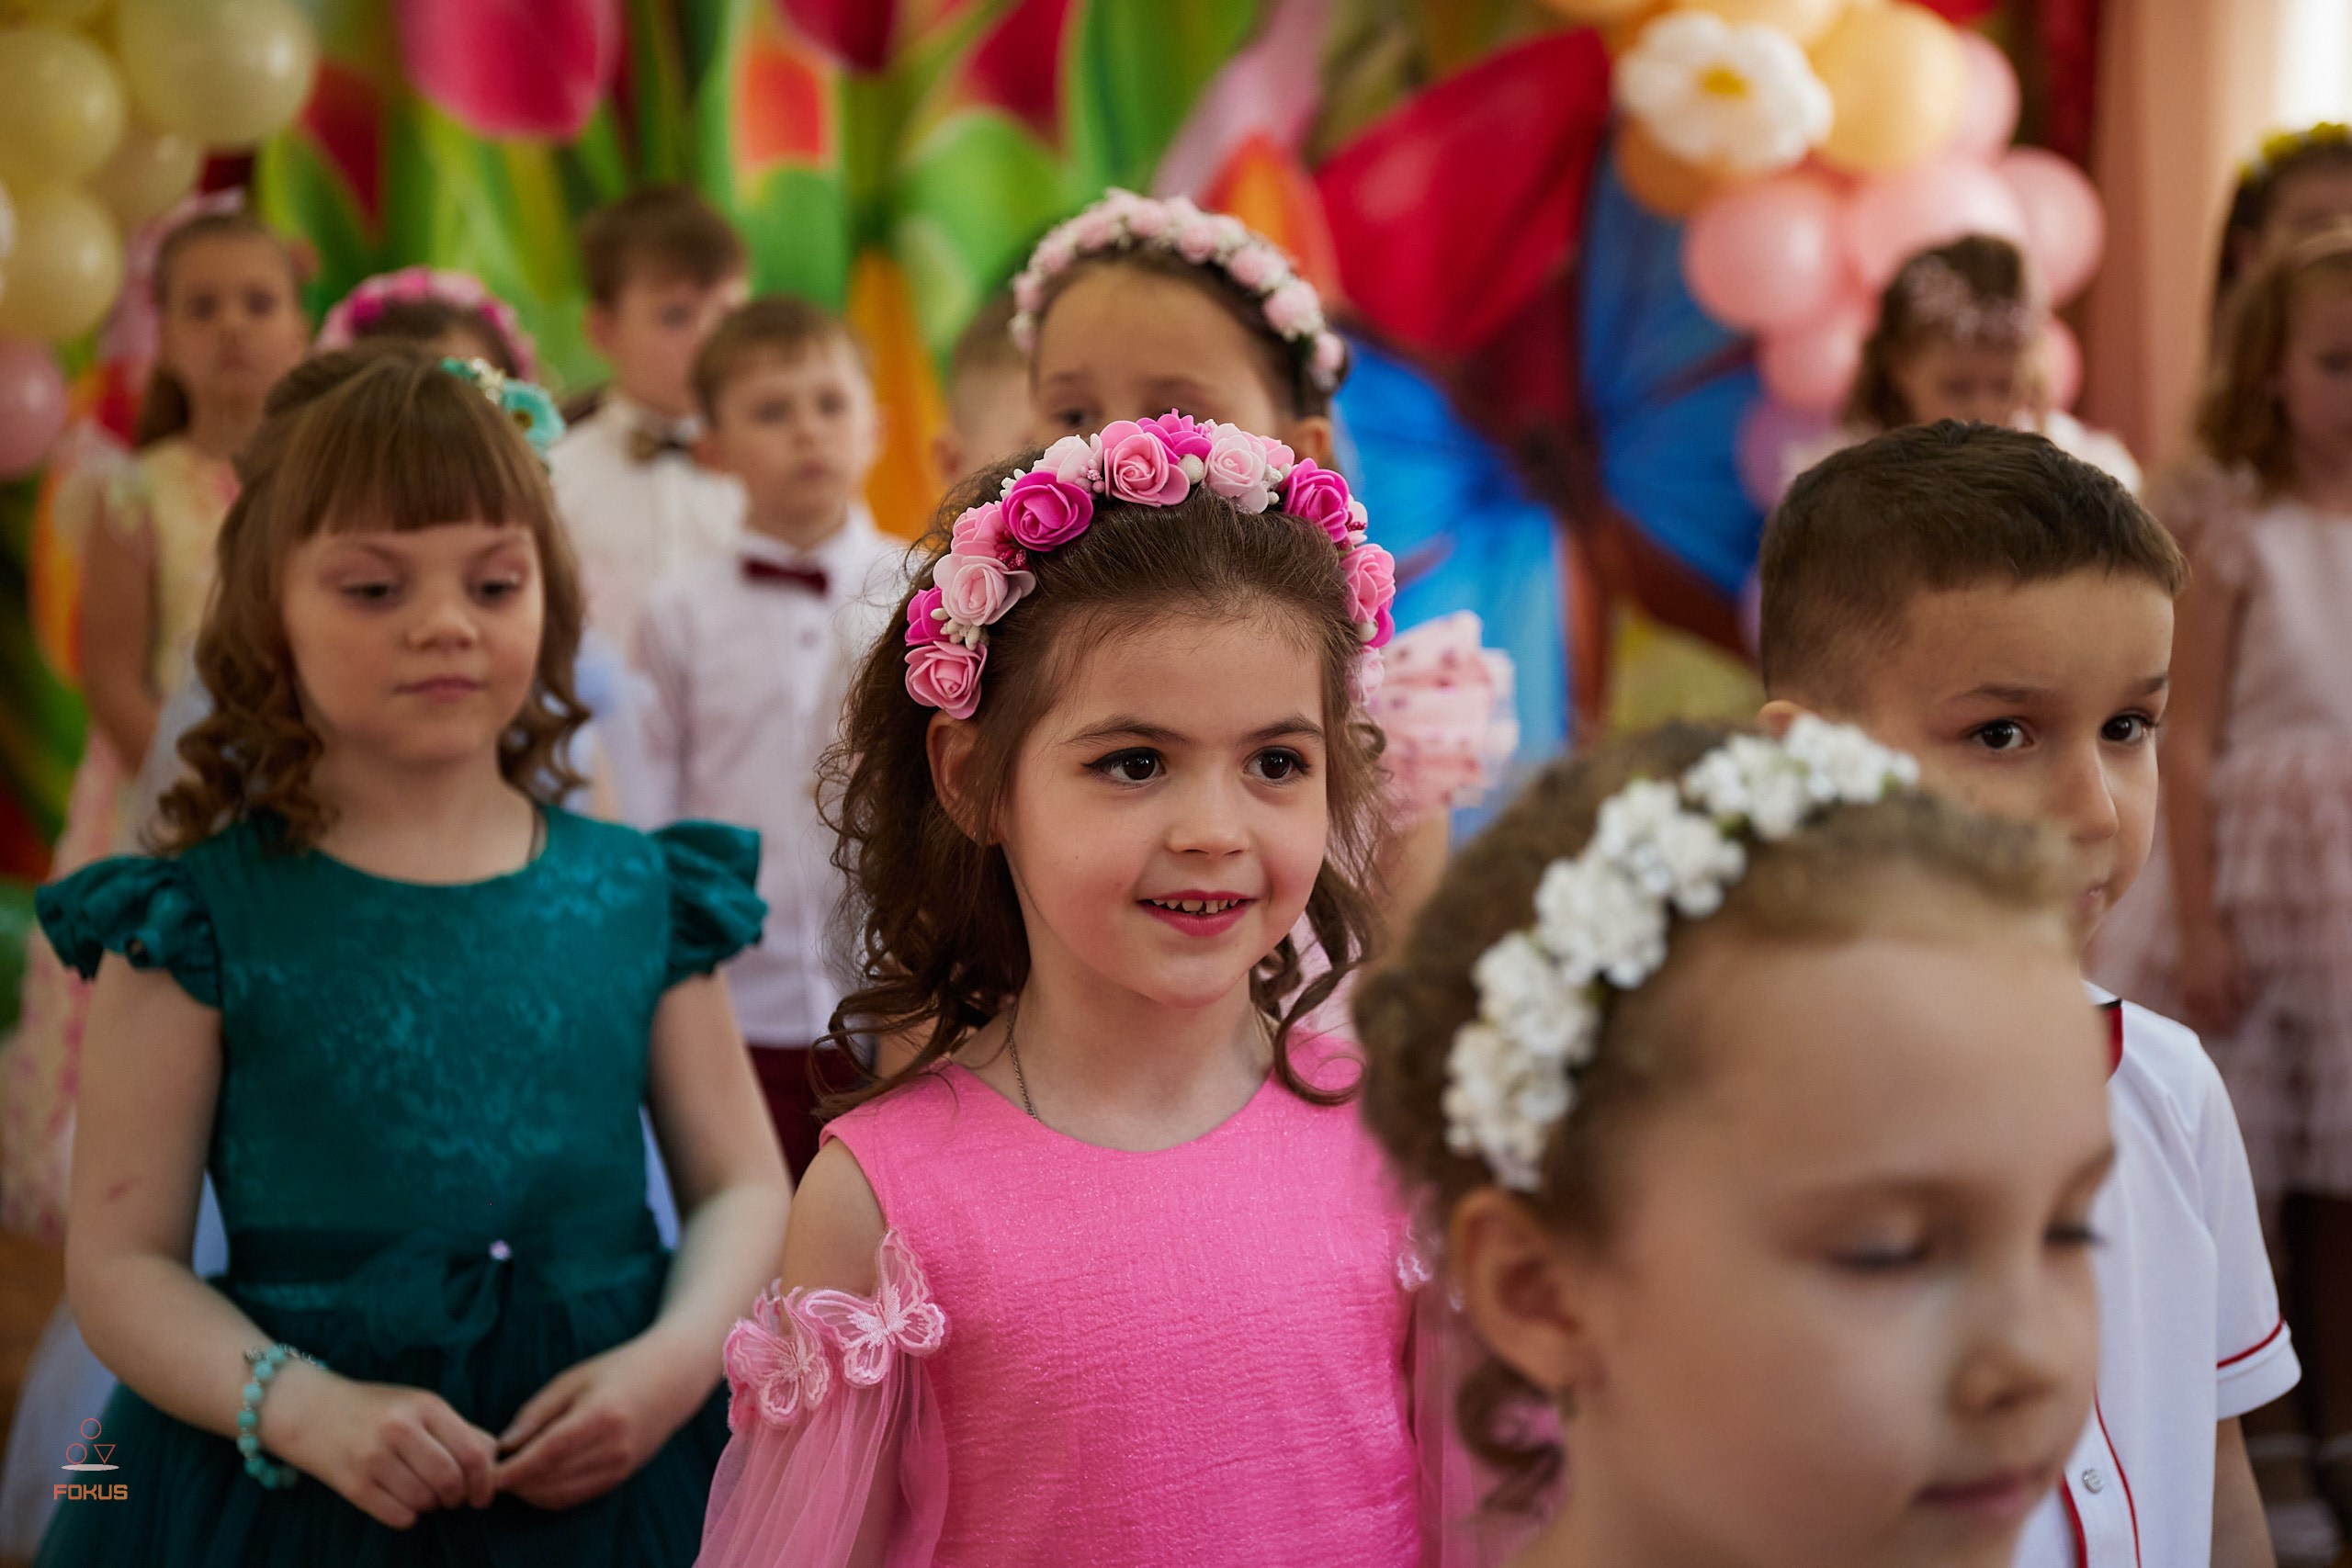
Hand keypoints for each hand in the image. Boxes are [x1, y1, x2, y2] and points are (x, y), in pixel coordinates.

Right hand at [262, 1361, 498, 1528]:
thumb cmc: (376, 1409)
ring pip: (424, 1501)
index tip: (483, 1495)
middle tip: (453, 1499)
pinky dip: (408, 1516)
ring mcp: (373, 1458)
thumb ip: (460, 1429)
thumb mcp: (420, 1405)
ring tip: (424, 1495)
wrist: (309, 1410)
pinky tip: (403, 1502)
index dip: (484, 1481)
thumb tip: (495, 1458)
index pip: (471, 1452)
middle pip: (450, 1481)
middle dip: (458, 1498)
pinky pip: (398, 1516)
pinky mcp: (353, 1485)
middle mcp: (399, 1429)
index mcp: (425, 1406)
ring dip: (431, 1506)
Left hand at [493, 1334, 710, 1510]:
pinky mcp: (621, 1477)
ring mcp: (620, 1466)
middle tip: (492, 1472)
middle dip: (516, 1482)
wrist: (672, 1379)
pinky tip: (535, 1481)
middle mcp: (612, 1448)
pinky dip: (550, 1495)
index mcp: (600, 1417)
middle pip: (550, 1479)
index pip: (547, 1454)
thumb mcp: (574, 1378)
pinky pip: (576, 1497)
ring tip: (511, 1476)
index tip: (488, 1471)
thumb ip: (537, 1412)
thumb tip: (504, 1445)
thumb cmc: (619, 1370)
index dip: (513, 1468)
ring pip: (561, 1495)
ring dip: (530, 1492)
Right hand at [2179, 917, 2251, 1038]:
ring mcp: (2187, 991)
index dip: (2233, 1027)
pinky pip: (2189, 1009)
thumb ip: (2240, 992)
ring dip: (2209, 1024)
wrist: (2197, 930)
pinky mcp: (2182, 987)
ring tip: (2222, 1025)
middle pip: (2208, 1023)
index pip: (2223, 1019)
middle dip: (2222, 1029)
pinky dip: (2199, 1015)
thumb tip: (2244, 1009)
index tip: (2242, 1030)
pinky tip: (2207, 1014)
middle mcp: (2197, 995)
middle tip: (2234, 1031)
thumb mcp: (2237, 969)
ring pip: (2197, 1018)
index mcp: (2212, 992)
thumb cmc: (2221, 948)